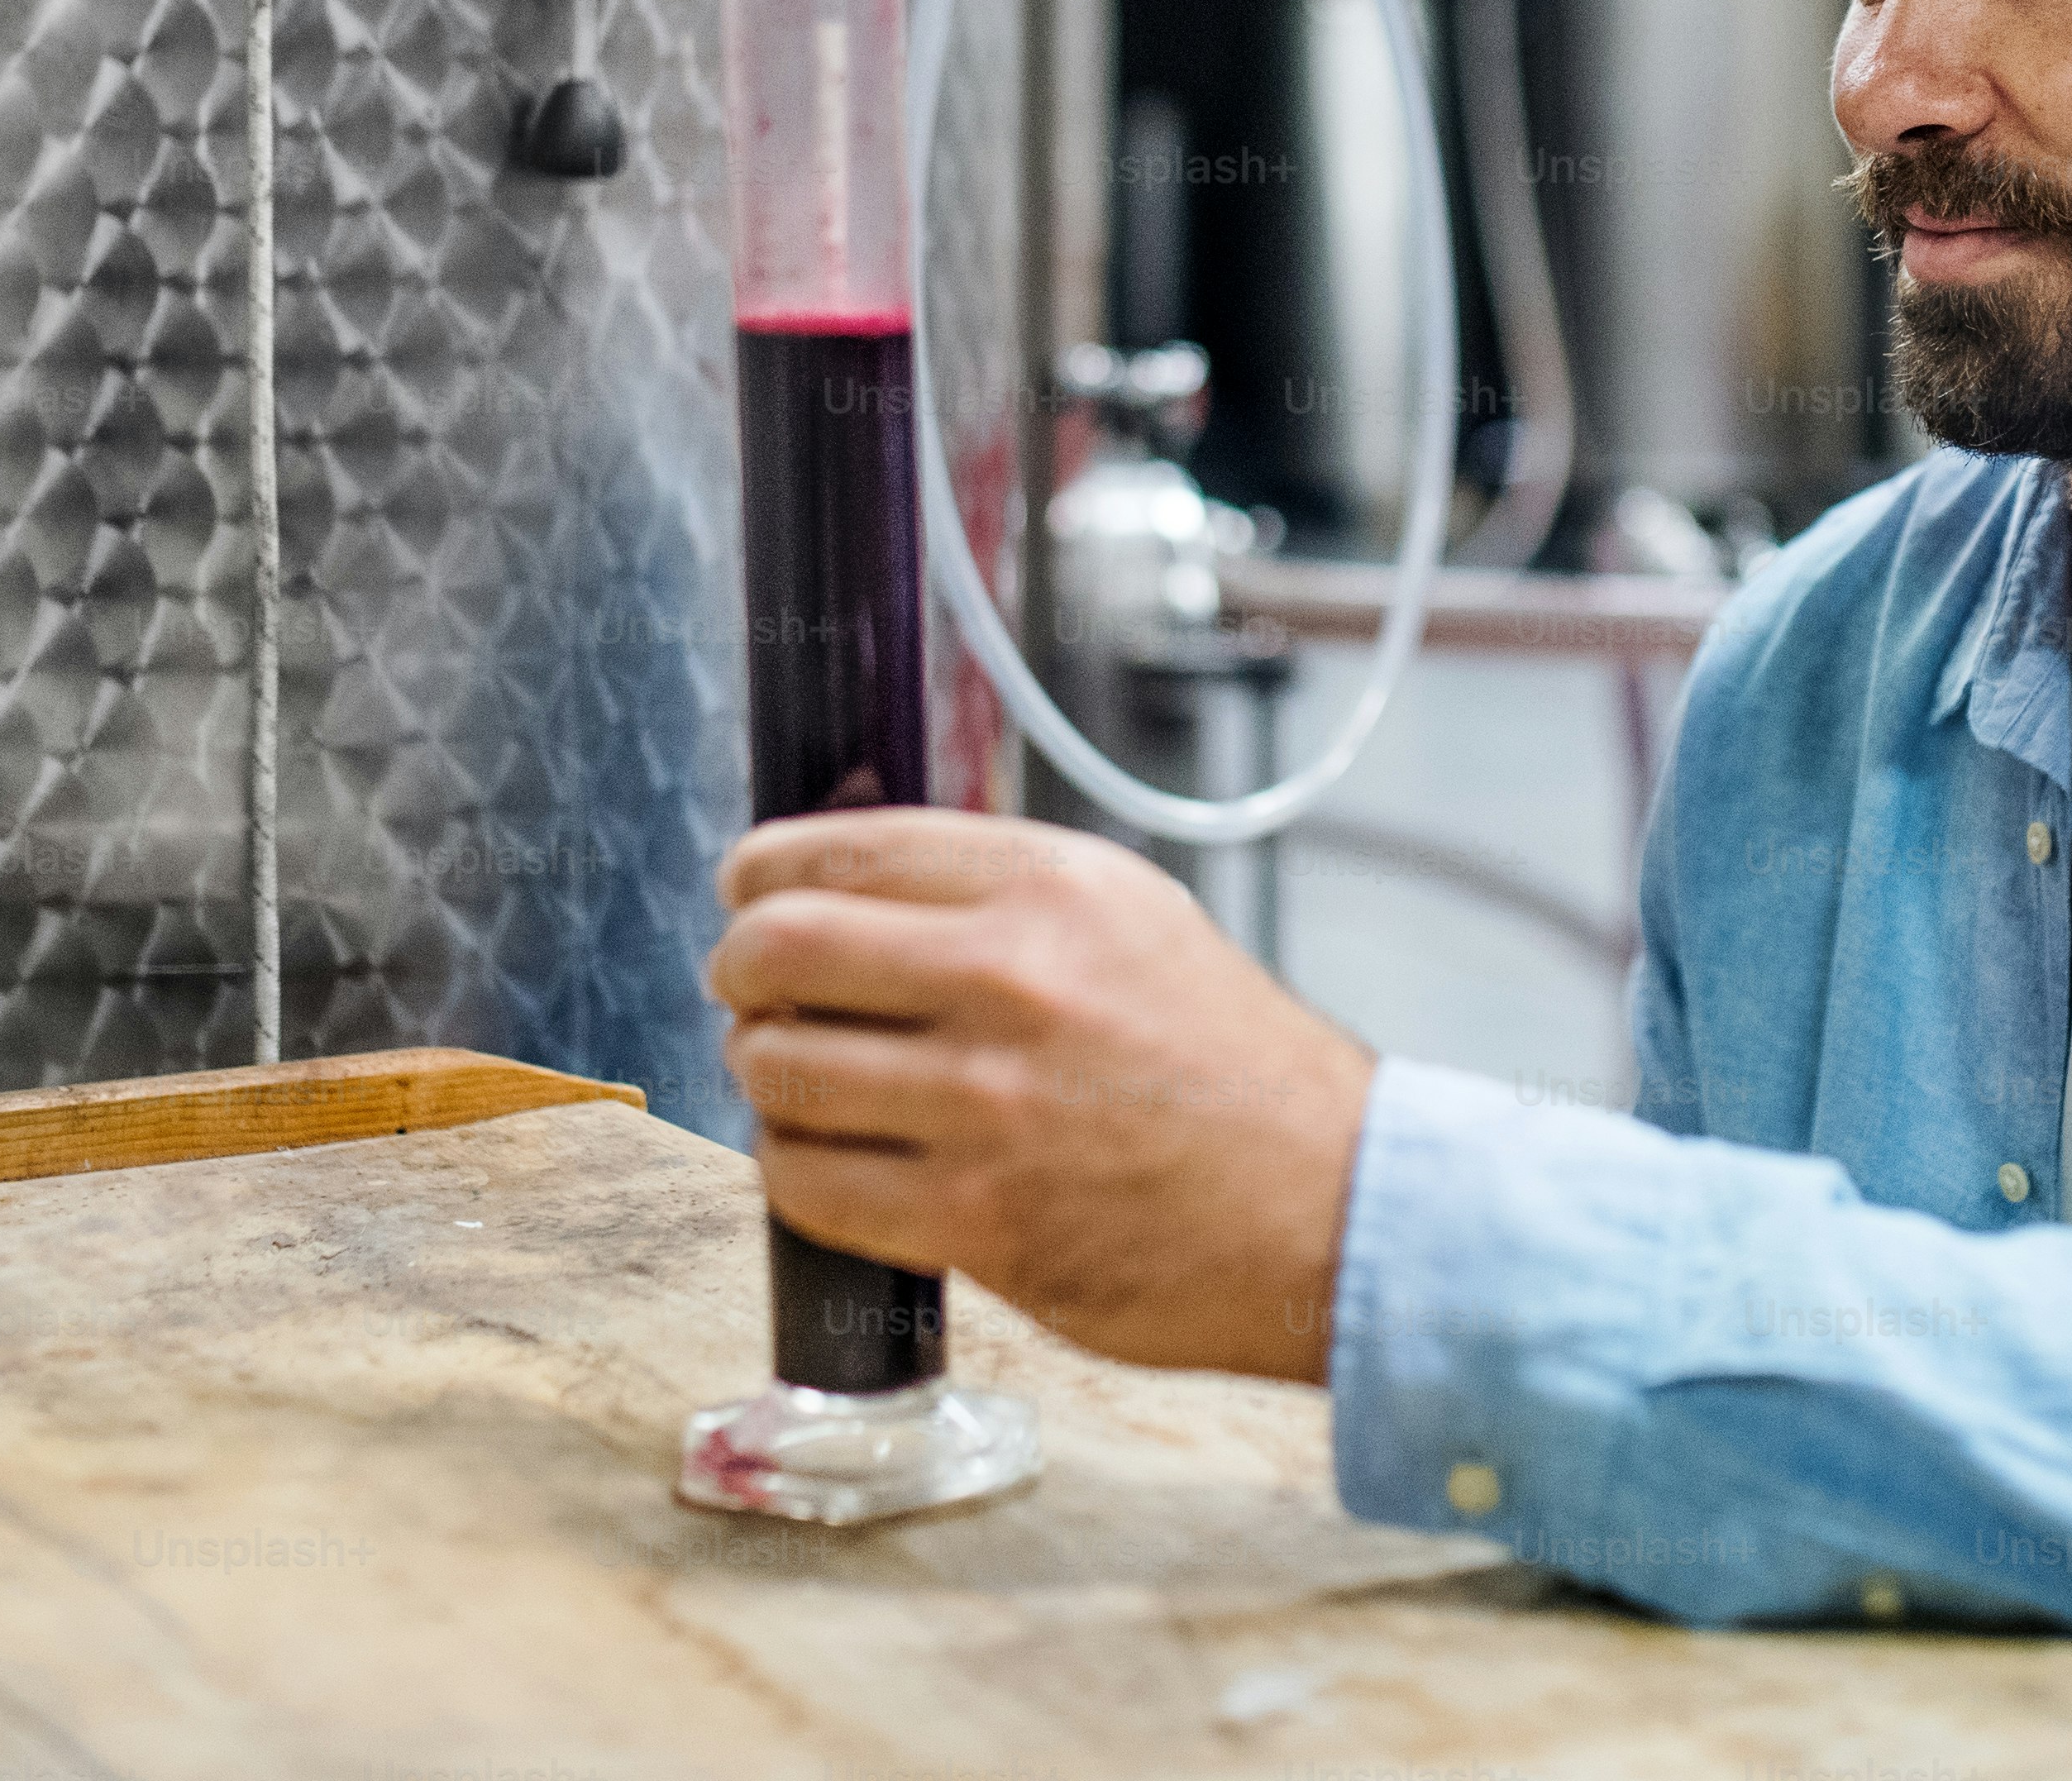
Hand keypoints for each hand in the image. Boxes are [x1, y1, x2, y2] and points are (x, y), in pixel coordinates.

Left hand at [705, 806, 1377, 1381]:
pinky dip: (799, 1169)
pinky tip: (841, 1161)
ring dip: (767, 1077)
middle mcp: (1012, 980)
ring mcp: (990, 1106)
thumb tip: (835, 875)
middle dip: (741, 971)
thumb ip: (990, 890)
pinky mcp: (979, 1221)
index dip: (760, 875)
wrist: (1330, 1204)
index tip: (749, 897)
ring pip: (778, 1070)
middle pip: (778, 950)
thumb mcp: (1128, 917)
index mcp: (1049, 886)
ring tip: (805, 1083)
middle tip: (753, 994)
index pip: (833, 851)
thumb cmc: (1226, 1064)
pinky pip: (808, 1183)